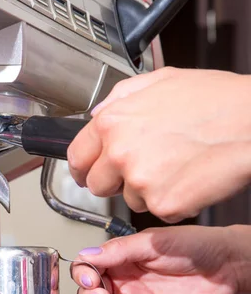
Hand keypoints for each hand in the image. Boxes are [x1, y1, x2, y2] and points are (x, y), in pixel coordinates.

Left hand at [68, 67, 250, 222]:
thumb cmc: (216, 100)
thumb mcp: (160, 81)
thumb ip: (120, 99)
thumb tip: (98, 114)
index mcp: (113, 121)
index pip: (77, 156)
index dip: (83, 167)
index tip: (87, 173)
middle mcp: (121, 153)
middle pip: (98, 186)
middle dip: (115, 181)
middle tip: (143, 169)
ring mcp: (141, 183)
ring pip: (129, 200)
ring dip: (146, 191)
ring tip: (176, 166)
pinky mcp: (164, 205)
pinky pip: (158, 211)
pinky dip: (172, 202)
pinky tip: (188, 179)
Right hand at [71, 225, 243, 293]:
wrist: (224, 264)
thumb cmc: (193, 245)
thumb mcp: (152, 242)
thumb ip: (118, 251)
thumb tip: (87, 255)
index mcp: (120, 257)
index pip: (88, 267)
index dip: (83, 275)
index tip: (89, 279)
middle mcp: (125, 279)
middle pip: (91, 293)